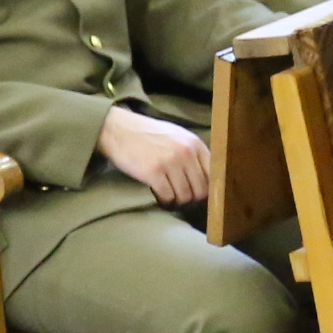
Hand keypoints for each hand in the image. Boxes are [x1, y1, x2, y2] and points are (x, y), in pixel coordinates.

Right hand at [96, 104, 211, 207]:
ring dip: (177, 202)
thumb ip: (194, 153)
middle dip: (191, 199)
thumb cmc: (148, 135)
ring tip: (170, 198)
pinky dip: (164, 201)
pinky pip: (167, 196)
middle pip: (200, 190)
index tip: (199, 195)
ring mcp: (170, 162)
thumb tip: (209, 179)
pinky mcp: (153, 172)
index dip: (207, 189)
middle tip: (182, 200)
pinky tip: (159, 196)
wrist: (119, 129)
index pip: (214, 175)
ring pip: (184, 196)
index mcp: (195, 144)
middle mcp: (186, 152)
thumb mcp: (178, 136)